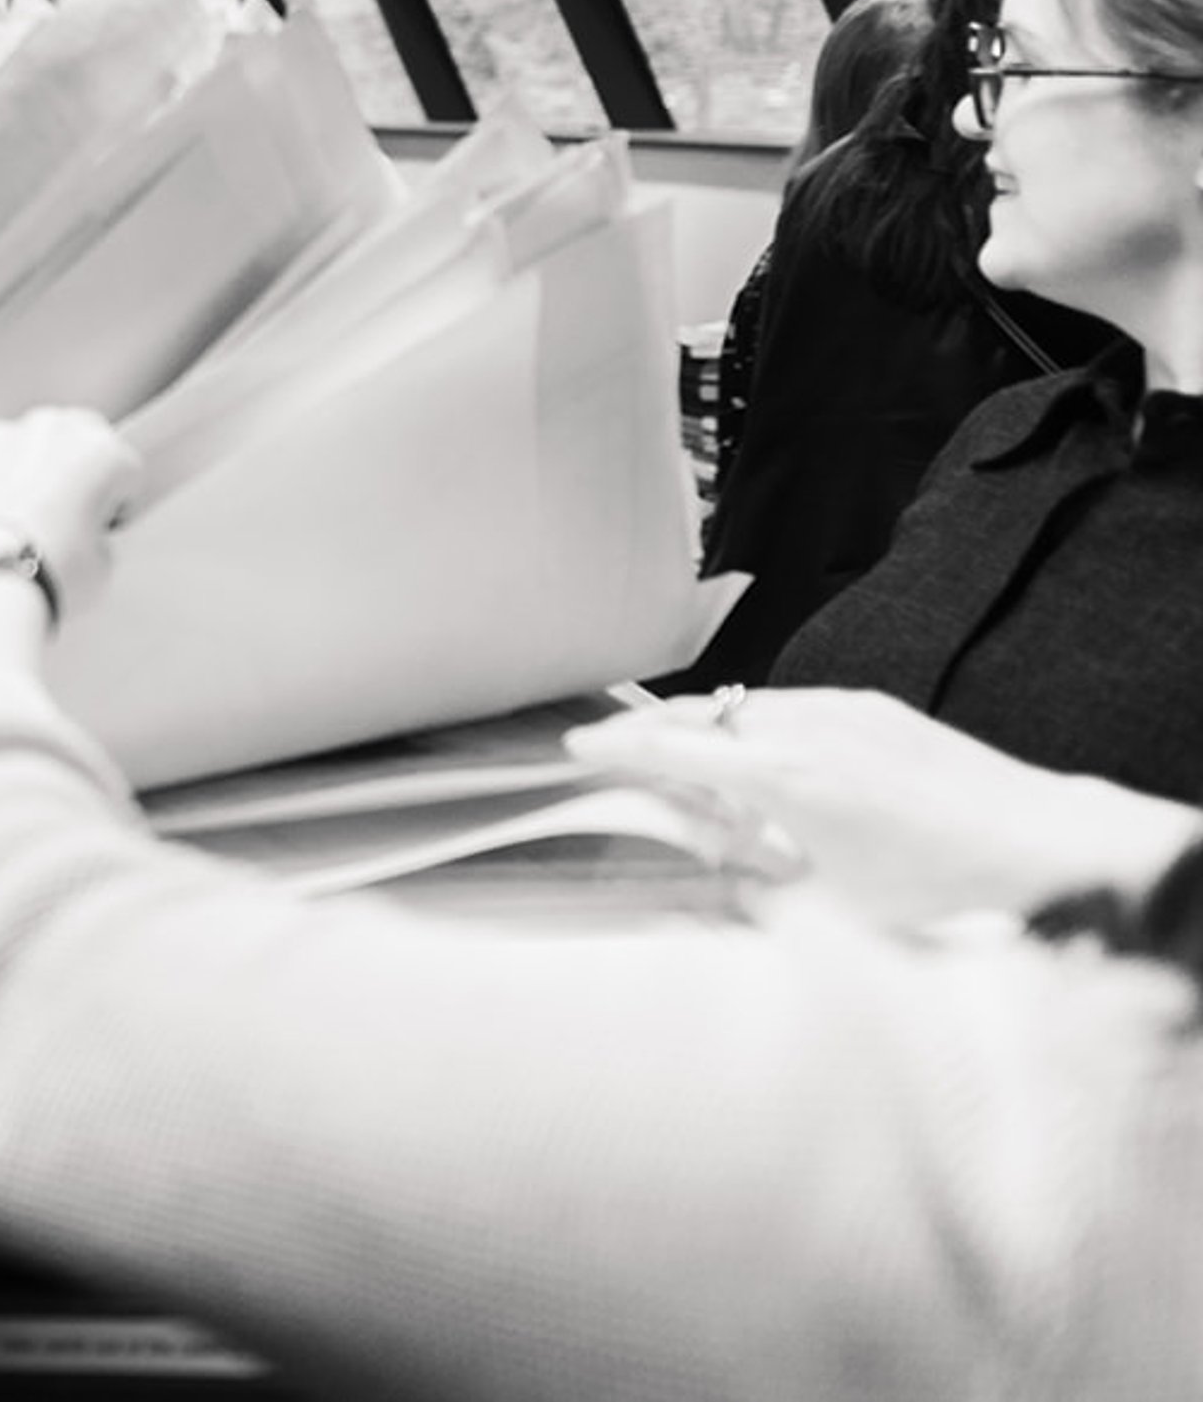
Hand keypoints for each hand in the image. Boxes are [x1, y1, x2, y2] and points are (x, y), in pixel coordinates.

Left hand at [0, 409, 139, 623]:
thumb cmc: (41, 574)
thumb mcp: (100, 569)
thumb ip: (97, 536)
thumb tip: (79, 538)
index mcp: (99, 451)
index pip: (124, 470)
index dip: (115, 505)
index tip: (103, 526)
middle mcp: (47, 431)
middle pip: (71, 443)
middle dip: (70, 474)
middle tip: (61, 523)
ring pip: (19, 450)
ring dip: (21, 476)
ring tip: (14, 531)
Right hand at [567, 688, 1202, 927]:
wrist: (1037, 843)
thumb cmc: (938, 888)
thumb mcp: (831, 906)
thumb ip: (752, 884)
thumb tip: (708, 874)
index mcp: (784, 779)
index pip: (674, 748)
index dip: (617, 746)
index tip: (576, 744)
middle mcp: (807, 728)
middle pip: (703, 714)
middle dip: (655, 729)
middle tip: (621, 749)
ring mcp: (845, 708)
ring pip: (749, 706)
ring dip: (714, 729)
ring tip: (700, 767)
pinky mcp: (878, 708)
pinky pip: (796, 706)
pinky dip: (765, 726)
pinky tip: (777, 763)